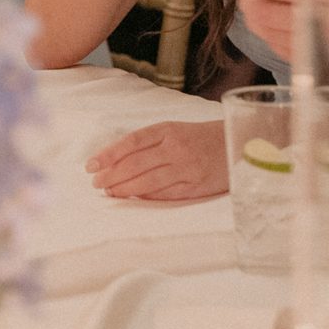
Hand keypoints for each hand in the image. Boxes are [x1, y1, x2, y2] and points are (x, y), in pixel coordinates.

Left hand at [86, 120, 227, 200]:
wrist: (237, 144)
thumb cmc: (198, 138)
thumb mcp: (174, 130)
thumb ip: (148, 143)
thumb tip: (114, 161)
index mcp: (168, 130)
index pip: (131, 142)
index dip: (108, 155)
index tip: (91, 165)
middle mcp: (176, 148)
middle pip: (136, 164)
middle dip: (111, 175)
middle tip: (96, 183)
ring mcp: (187, 168)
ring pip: (148, 182)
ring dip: (124, 189)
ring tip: (109, 192)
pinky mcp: (196, 187)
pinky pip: (166, 195)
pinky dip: (146, 197)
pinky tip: (134, 198)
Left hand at [214, 0, 328, 97]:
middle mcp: (325, 26)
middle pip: (267, 17)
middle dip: (248, 3)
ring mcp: (323, 51)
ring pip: (273, 39)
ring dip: (258, 23)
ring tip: (254, 8)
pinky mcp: (326, 70)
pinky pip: (289, 55)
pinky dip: (276, 41)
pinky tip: (276, 31)